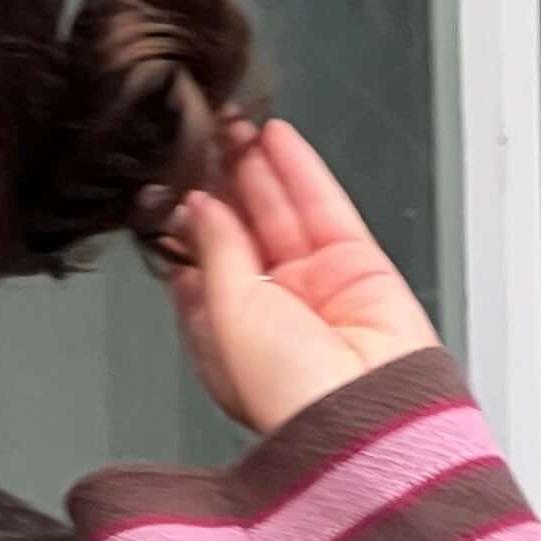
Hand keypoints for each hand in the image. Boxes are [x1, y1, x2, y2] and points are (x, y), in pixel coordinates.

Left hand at [157, 117, 442, 437]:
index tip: (174, 180)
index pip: (201, 264)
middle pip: (242, 232)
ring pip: (282, 213)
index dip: (190, 220)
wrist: (366, 416)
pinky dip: (300, 170)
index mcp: (227, 337)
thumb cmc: (291, 397)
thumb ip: (216, 252)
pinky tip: (277, 138)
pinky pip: (325, 207)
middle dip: (223, 183)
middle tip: (203, 135)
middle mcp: (272, 313)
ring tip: (235, 123)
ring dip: (258, 167)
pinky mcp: (360, 267)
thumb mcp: (227, 316)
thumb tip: (201, 206)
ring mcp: (317, 288)